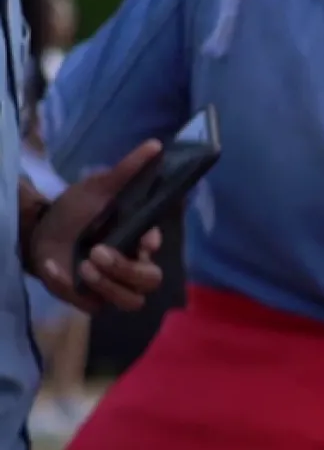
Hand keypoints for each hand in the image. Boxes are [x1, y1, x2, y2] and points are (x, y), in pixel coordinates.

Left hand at [28, 140, 165, 311]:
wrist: (40, 230)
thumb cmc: (76, 210)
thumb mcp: (100, 187)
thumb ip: (128, 170)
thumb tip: (155, 145)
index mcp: (139, 242)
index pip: (157, 250)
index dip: (151, 245)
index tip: (144, 239)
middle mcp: (131, 267)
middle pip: (149, 281)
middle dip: (127, 269)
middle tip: (98, 252)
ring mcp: (112, 287)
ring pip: (130, 301)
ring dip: (110, 285)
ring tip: (86, 266)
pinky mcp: (89, 300)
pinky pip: (91, 305)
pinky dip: (70, 286)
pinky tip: (57, 268)